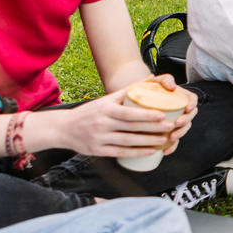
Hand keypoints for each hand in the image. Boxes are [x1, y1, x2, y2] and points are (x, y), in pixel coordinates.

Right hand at [55, 90, 175, 158]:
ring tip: (163, 140)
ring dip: (147, 142)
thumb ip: (128, 91)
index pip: (128, 112)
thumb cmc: (89, 112)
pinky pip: (120, 152)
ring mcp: (99, 138)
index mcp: (105, 109)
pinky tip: (149, 151)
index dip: (146, 115)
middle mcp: (102, 123)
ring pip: (127, 142)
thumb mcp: (106, 100)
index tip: (162, 115)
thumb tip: (152, 79)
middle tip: (169, 127)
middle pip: (131, 127)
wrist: (63, 128)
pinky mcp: (97, 151)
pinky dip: (136, 153)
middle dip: (152, 128)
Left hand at [149, 74, 197, 155]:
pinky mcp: (169, 133)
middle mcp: (180, 111)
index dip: (192, 104)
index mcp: (181, 98)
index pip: (193, 100)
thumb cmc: (148, 91)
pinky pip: (174, 142)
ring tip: (171, 137)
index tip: (187, 108)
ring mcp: (175, 122)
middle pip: (190, 116)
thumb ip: (165, 79)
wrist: (135, 102)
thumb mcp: (156, 82)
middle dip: (186, 121)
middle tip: (177, 123)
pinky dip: (171, 148)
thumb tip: (172, 86)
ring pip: (183, 130)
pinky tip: (165, 151)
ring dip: (180, 134)